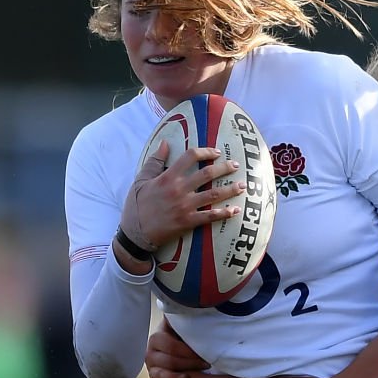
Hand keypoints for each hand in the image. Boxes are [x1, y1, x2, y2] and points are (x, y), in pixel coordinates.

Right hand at [120, 140, 246, 250]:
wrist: (134, 234)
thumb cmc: (136, 206)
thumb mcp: (141, 180)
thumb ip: (155, 161)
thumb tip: (165, 142)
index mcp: (167, 177)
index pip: (190, 157)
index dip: (206, 152)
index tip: (216, 152)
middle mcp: (178, 189)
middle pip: (207, 174)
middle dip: (224, 168)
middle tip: (236, 165)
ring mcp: (185, 206)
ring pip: (213, 194)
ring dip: (230, 189)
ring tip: (243, 185)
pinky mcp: (188, 222)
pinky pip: (210, 216)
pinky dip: (224, 213)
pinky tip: (235, 210)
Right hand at [145, 317, 209, 377]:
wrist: (179, 344)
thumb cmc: (185, 333)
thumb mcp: (182, 323)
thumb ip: (185, 316)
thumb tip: (192, 302)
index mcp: (157, 337)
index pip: (172, 347)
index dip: (189, 352)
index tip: (206, 353)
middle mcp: (151, 352)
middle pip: (168, 361)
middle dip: (189, 363)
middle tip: (206, 364)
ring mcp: (151, 367)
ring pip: (160, 375)